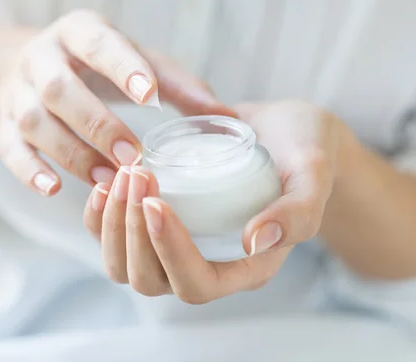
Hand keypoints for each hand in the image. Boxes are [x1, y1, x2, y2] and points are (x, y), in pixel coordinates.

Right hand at [0, 10, 233, 195]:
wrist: (31, 66)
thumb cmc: (98, 66)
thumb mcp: (136, 61)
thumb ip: (178, 86)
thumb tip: (228, 118)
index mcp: (79, 33)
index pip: (98, 44)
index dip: (121, 67)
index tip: (149, 96)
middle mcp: (43, 58)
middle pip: (60, 89)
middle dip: (97, 123)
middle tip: (132, 156)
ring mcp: (18, 92)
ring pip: (36, 122)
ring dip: (71, 153)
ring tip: (107, 180)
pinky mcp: (4, 124)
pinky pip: (9, 149)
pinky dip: (30, 171)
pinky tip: (54, 190)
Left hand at [83, 99, 353, 303]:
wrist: (286, 133)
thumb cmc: (305, 152)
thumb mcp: (313, 174)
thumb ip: (298, 210)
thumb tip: (256, 241)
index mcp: (247, 267)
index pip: (196, 283)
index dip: (170, 251)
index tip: (157, 201)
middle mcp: (209, 265)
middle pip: (150, 279)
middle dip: (134, 232)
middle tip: (137, 175)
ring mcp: (180, 246)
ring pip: (125, 265)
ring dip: (114, 224)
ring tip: (122, 175)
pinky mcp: (162, 223)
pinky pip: (117, 237)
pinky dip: (101, 217)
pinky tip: (105, 182)